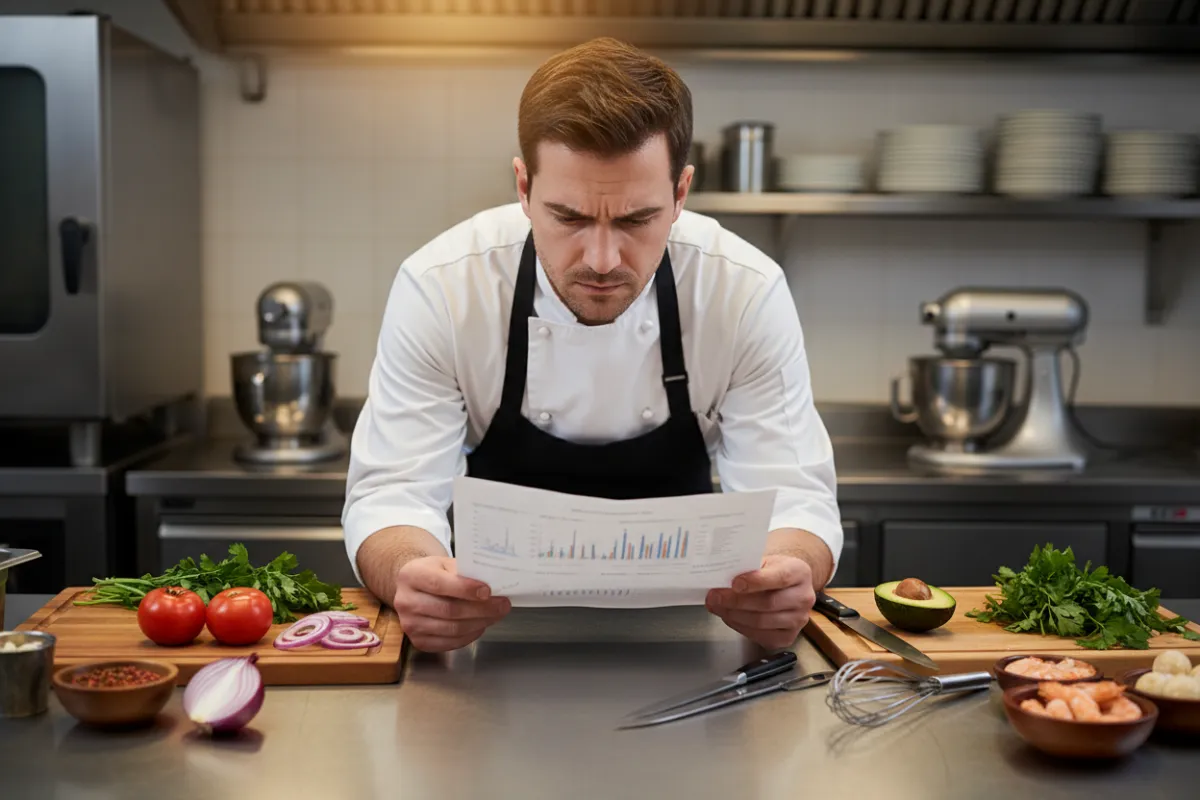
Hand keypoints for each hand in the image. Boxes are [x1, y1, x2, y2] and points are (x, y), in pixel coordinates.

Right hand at [392, 556, 511, 651]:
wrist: (414, 588)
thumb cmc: (434, 573)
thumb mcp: (445, 563)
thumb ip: (464, 571)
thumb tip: (494, 583)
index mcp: (411, 575)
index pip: (439, 584)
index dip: (465, 589)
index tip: (488, 591)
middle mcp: (406, 601)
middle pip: (448, 610)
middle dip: (481, 609)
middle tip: (502, 605)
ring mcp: (410, 624)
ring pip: (451, 629)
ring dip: (479, 623)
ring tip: (495, 615)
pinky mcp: (418, 642)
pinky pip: (449, 643)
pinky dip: (469, 636)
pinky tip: (480, 625)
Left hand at [705, 554, 815, 649]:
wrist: (787, 586)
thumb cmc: (772, 571)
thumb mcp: (765, 560)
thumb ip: (748, 567)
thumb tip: (721, 575)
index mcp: (800, 572)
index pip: (779, 578)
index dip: (755, 581)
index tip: (734, 583)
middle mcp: (804, 597)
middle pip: (768, 603)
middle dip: (736, 601)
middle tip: (714, 597)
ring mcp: (798, 620)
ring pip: (762, 621)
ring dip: (734, 615)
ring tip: (717, 607)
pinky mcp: (788, 637)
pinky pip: (760, 636)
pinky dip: (740, 627)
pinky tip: (729, 616)